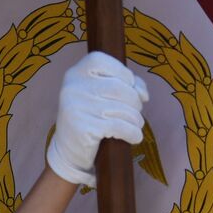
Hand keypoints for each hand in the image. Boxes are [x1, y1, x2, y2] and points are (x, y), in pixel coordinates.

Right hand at [46, 51, 149, 187]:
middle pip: (120, 88)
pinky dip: (133, 133)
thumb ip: (124, 84)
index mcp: (76, 73)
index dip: (124, 73)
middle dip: (135, 103)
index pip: (103, 61)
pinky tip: (134, 137)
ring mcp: (77, 106)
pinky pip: (120, 127)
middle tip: (135, 114)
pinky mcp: (84, 127)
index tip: (131, 89)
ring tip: (135, 126)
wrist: (70, 151)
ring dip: (136, 120)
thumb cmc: (91, 118)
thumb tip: (143, 93)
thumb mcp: (101, 95)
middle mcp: (74, 87)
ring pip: (123, 109)